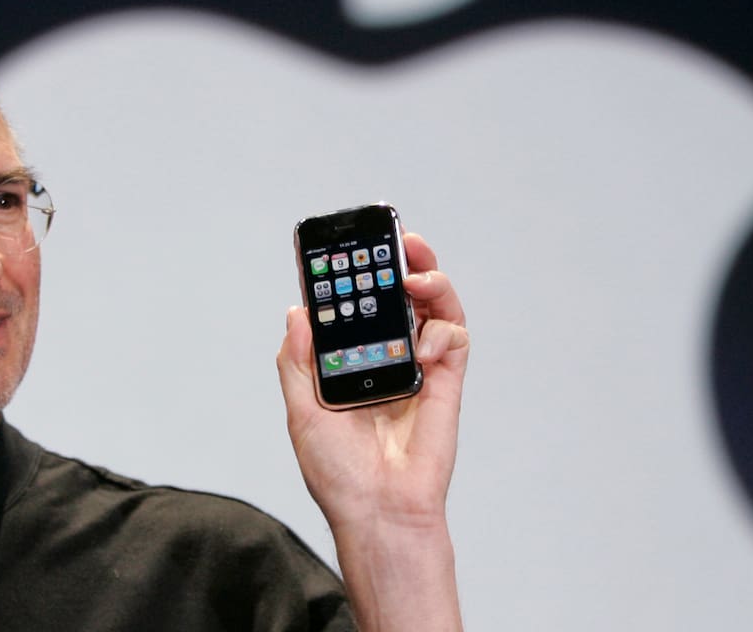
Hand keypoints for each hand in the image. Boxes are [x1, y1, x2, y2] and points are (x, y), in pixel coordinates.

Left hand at [277, 232, 468, 532]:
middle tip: (397, 241)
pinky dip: (444, 328)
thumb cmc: (339, 473)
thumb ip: (299, 360)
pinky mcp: (447, 382)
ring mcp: (419, 368)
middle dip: (400, 263)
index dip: (356, 277)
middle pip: (399, 297)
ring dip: (430, 279)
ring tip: (416, 270)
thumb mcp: (301, 411)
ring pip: (433, 308)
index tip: (348, 248)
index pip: (356, 307)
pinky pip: (454, 339)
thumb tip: (298, 311)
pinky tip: (426, 341)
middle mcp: (386, 359)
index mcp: (350, 362)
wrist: (378, 511)